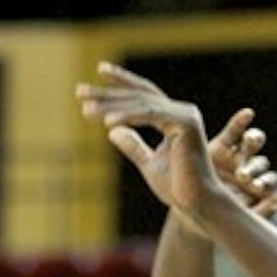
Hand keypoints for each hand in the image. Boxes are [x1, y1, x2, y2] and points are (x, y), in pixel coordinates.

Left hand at [77, 63, 276, 224]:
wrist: (197, 203)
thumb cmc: (177, 188)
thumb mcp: (148, 164)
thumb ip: (133, 145)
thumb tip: (112, 130)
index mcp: (173, 117)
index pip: (143, 95)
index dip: (120, 83)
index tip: (98, 73)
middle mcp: (180, 111)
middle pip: (138, 96)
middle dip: (107, 94)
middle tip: (80, 91)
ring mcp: (185, 115)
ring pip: (141, 104)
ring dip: (111, 105)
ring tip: (86, 110)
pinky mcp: (186, 123)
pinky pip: (151, 115)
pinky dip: (128, 117)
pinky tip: (107, 123)